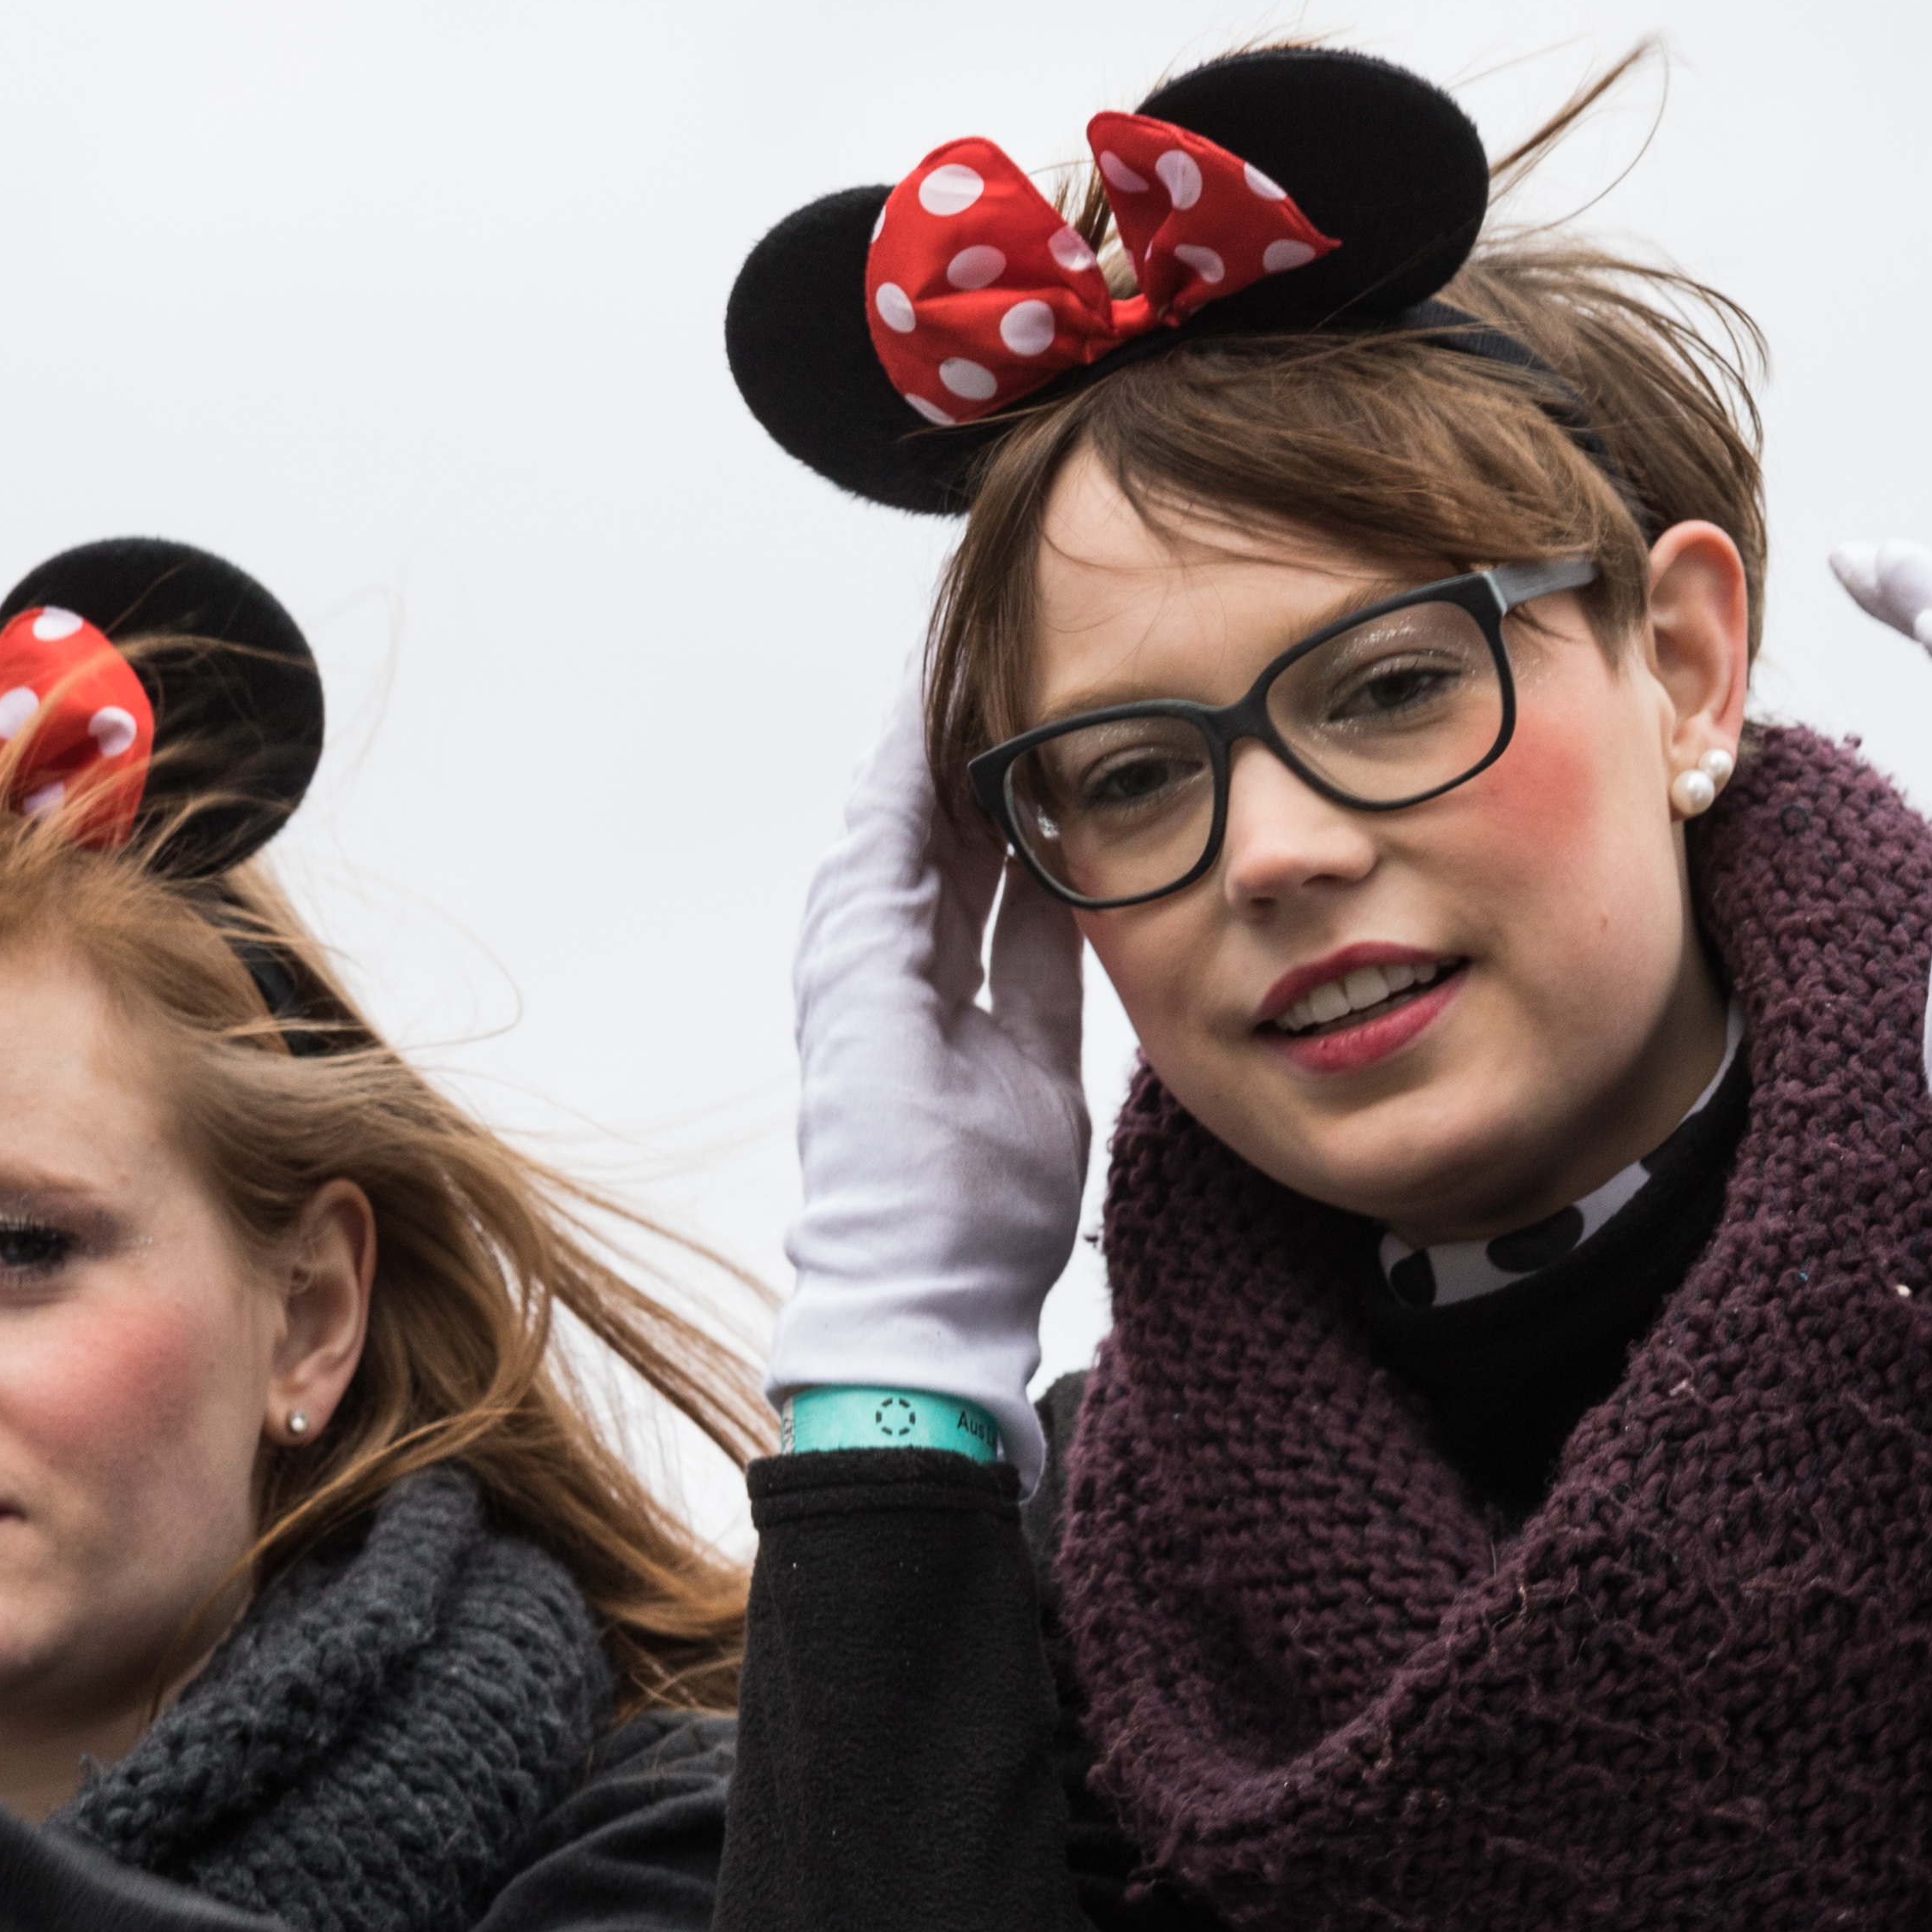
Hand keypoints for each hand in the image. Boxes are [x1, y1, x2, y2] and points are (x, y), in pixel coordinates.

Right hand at [764, 691, 1093, 1488]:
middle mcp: (878, 960)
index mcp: (923, 986)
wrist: (923, 1287)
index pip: (964, 856)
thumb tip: (1080, 907)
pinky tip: (936, 701)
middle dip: (962, 738)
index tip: (1041, 714)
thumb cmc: (976, 1209)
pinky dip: (907, 767)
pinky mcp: (852, 962)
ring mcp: (855, 957)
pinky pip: (884, 837)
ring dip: (929, 731)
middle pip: (925, 818)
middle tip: (1003, 644)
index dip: (998, 784)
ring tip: (966, 644)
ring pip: (896, 811)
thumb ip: (1042, 984)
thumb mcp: (1035, 1065)